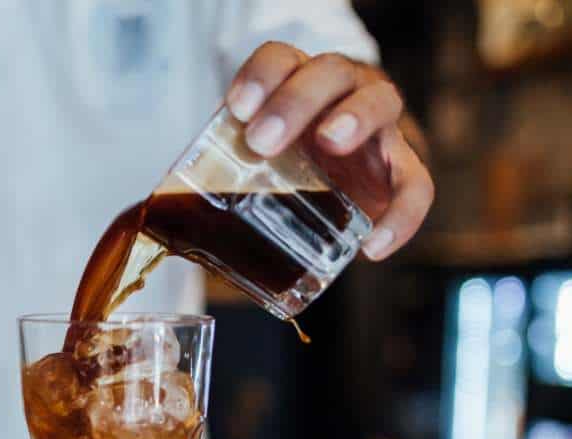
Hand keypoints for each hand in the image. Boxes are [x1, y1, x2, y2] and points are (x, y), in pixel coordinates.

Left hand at [225, 42, 433, 260]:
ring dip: (355, 116)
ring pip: (380, 102)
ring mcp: (377, 127)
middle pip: (330, 73)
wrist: (336, 169)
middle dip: (296, 99)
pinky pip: (416, 185)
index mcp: (298, 82)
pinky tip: (374, 246)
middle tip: (263, 139)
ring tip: (329, 141)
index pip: (282, 58)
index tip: (236, 108)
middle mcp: (343, 92)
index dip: (261, 76)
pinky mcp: (401, 168)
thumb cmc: (282, 161)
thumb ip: (212, 177)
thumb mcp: (248, 157)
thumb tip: (155, 224)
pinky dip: (402, 214)